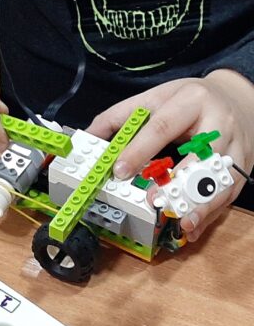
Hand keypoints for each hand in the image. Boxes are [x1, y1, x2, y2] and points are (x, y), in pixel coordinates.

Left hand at [87, 70, 253, 241]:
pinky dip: (210, 213)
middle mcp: (218, 122)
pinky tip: (193, 228)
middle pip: (201, 154)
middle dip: (178, 181)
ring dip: (201, 204)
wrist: (236, 97)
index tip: (120, 170)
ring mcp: (234, 145)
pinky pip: (229, 192)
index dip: (140, 149)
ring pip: (220, 178)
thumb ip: (119, 117)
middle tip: (154, 201)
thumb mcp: (155, 98)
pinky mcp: (243, 165)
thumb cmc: (188, 100)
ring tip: (182, 223)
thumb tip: (87, 136)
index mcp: (191, 101)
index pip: (163, 127)